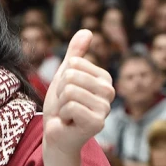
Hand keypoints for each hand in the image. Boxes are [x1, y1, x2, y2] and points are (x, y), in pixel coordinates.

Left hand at [42, 30, 115, 165]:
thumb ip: (75, 54)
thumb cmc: (61, 106)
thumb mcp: (65, 76)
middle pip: (71, 76)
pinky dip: (63, 115)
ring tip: (67, 114)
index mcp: (104, 78)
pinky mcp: (97, 123)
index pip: (74, 63)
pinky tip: (69, 123)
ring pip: (69, 91)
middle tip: (65, 105)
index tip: (66, 93)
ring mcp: (105, 108)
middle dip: (59, 91)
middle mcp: (110, 92)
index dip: (62, 78)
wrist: (56, 135)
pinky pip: (70, 106)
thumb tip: (87, 30)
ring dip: (60, 104)